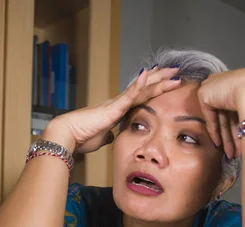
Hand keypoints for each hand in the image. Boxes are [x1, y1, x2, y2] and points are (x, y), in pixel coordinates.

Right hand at [42, 67, 181, 152]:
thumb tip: (113, 136)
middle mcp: (119, 102)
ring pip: (142, 88)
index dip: (154, 87)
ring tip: (173, 71)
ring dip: (158, 79)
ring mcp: (117, 103)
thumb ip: (109, 134)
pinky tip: (148, 73)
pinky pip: (129, 94)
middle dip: (161, 79)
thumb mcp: (102, 138)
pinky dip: (139, 84)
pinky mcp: (113, 108)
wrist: (68, 136)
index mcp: (118, 110)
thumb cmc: (82, 137)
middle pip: (145, 87)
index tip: (167, 81)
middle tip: (176, 70)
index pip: (140, 96)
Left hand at [197, 67, 244, 158]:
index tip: (243, 140)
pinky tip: (219, 145)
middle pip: (228, 116)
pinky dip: (215, 132)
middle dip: (233, 136)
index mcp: (240, 82)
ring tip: (231, 154)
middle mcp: (226, 84)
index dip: (239, 126)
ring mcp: (214, 88)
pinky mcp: (205, 94)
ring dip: (227, 138)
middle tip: (236, 151)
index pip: (236, 108)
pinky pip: (210, 117)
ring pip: (221, 119)